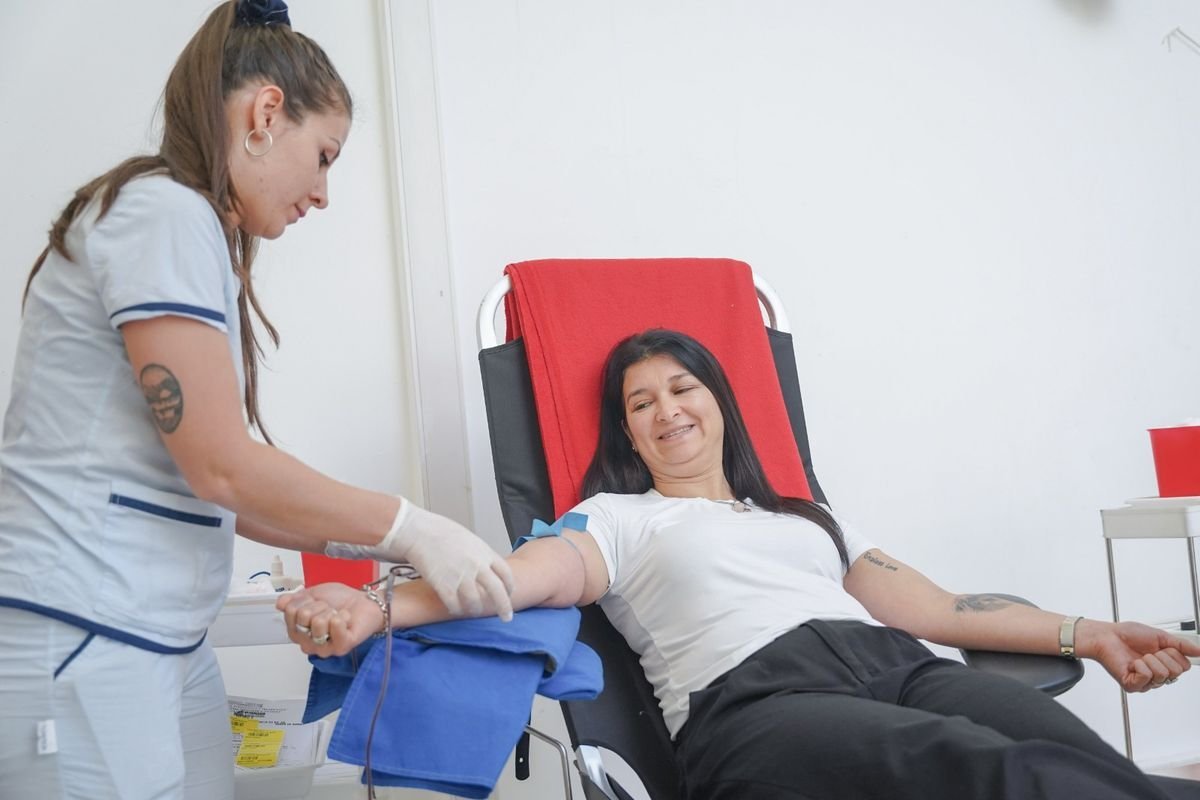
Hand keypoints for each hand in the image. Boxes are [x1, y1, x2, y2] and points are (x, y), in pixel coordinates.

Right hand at [276, 584, 381, 656]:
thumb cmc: (340, 600)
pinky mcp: (340, 648)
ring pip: (317, 622)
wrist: (365, 602)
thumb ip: (294, 600)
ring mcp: (324, 648)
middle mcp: (308, 642)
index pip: (290, 611)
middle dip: (318, 605)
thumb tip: (280, 603)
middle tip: (329, 608)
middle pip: (303, 616)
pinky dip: (342, 617)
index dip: (304, 600)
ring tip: (338, 614)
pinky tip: (345, 618)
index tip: (314, 601)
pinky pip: (334, 628)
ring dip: (330, 611)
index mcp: (299, 630)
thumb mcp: (312, 594)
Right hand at [388, 502, 514, 619]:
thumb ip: (481, 556)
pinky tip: (455, 609)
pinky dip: (457, 610)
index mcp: (485, 553)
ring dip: (476, 609)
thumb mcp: (470, 540)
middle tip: (506, 618)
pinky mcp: (443, 585)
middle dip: (504, 607)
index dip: (509, 587)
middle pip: (497, 591)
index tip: (508, 594)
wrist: (420, 532)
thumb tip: (487, 569)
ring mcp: (461, 576)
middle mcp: (477, 566)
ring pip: (475, 602)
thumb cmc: (442, 533)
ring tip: (473, 611)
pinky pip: (454, 605)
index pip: (506, 574)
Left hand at [1079, 619, 1199, 692]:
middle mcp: (1157, 676)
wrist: (1106, 636)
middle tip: (1148, 652)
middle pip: (1176, 672)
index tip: (1162, 647)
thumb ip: (1181, 645)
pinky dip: (1140, 666)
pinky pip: (1147, 676)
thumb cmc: (1128, 635)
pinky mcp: (1133, 686)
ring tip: (1139, 657)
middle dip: (1163, 656)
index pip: (1184, 667)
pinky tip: (1132, 663)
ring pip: (1162, 674)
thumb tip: (1199, 650)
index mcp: (1164, 664)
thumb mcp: (1160, 636)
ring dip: (1150, 659)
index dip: (1174, 653)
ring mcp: (1145, 683)